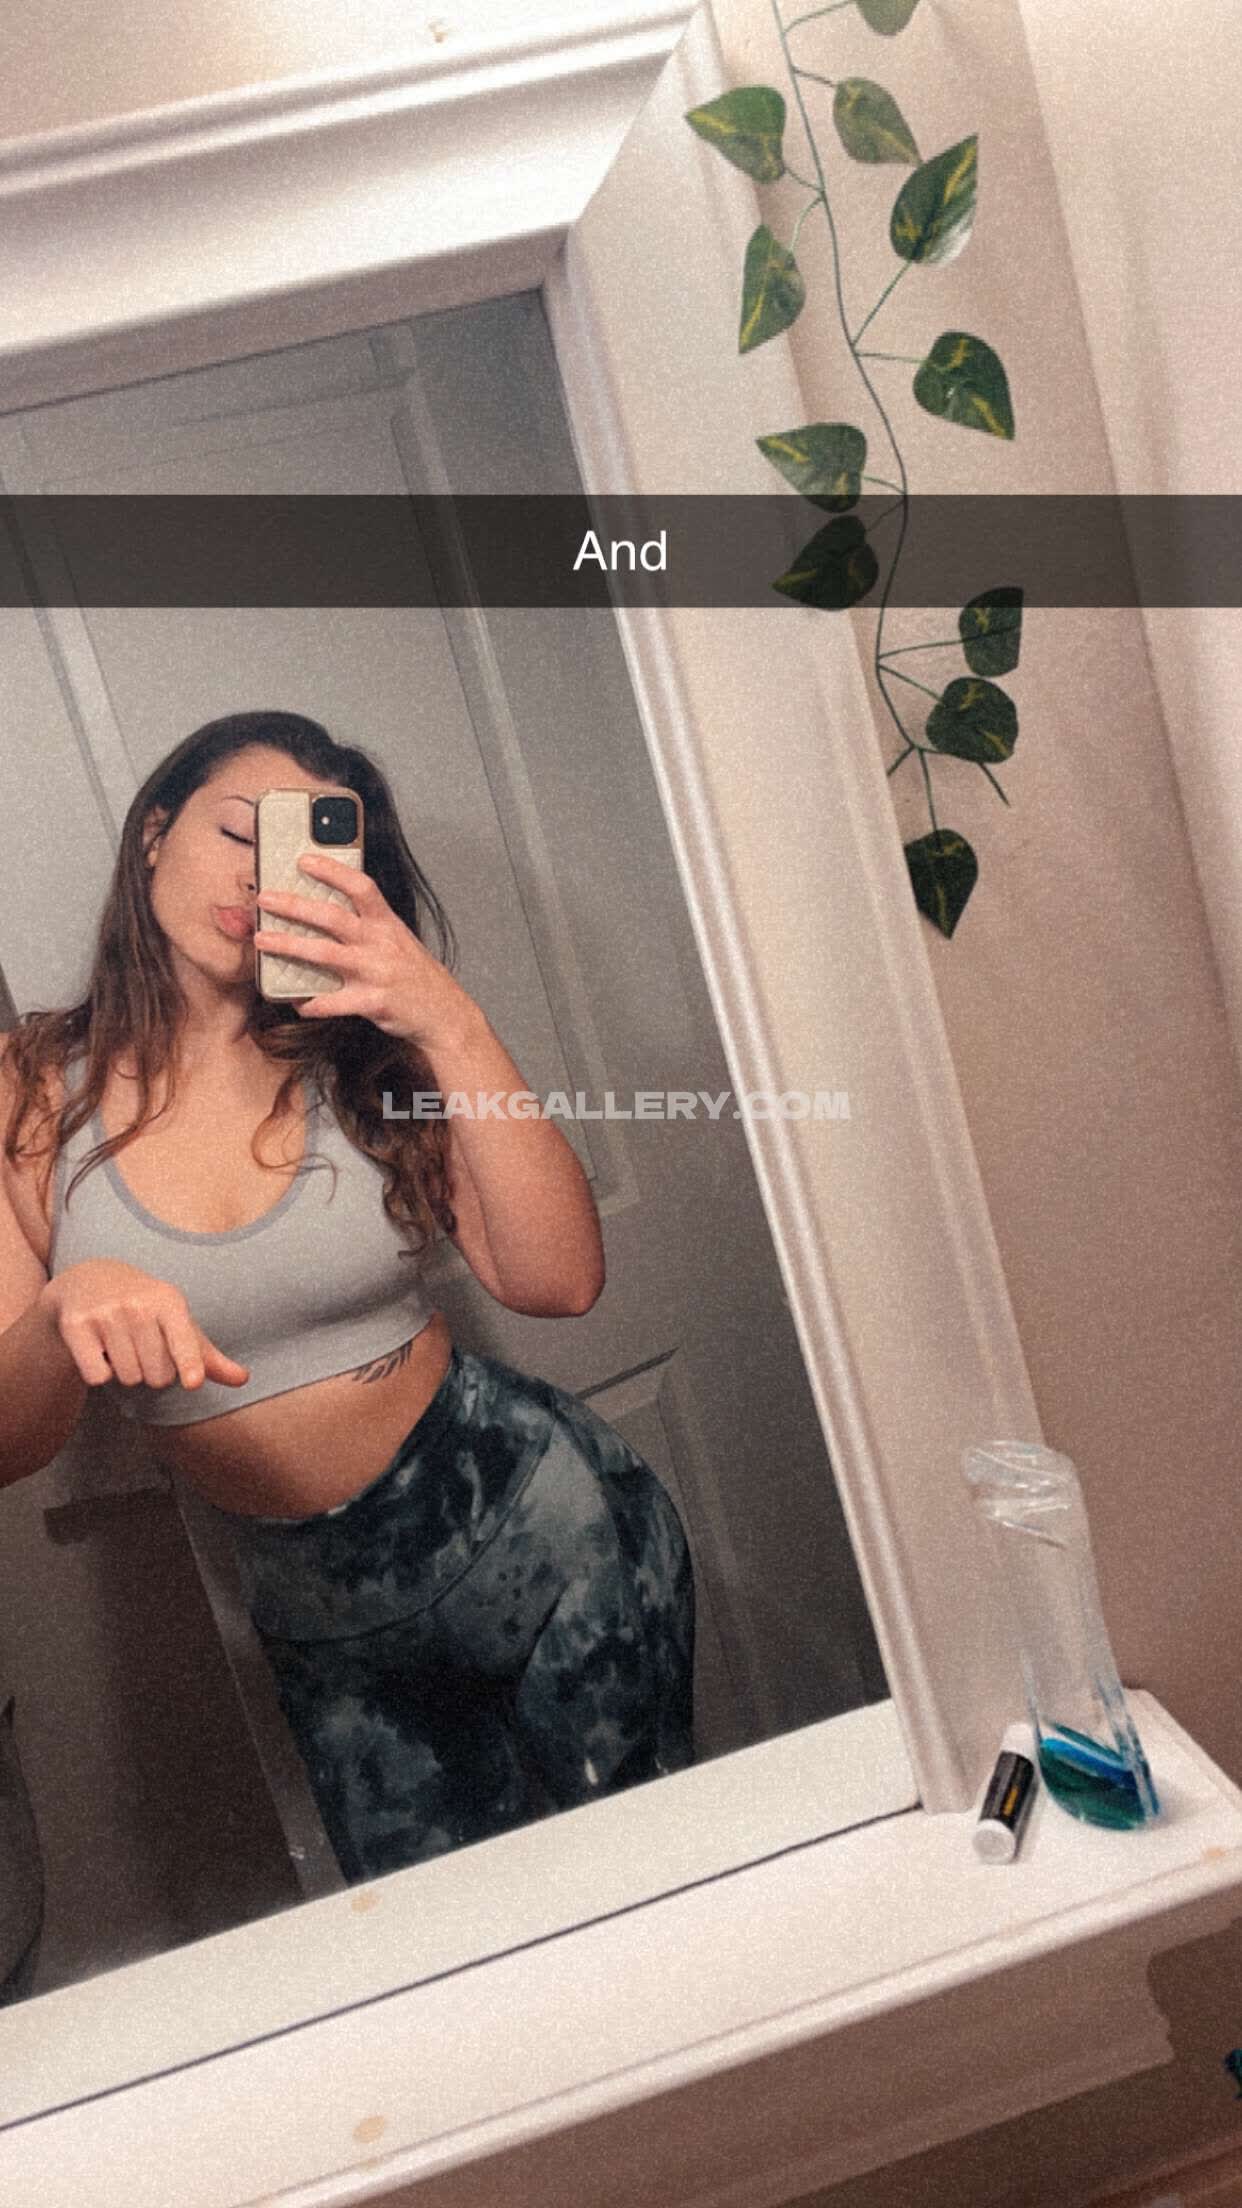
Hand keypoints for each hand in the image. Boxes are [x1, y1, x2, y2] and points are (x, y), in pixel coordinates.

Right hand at [40, 1261, 250, 1392]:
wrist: (88, 1281)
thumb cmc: (145, 1309)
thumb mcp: (177, 1324)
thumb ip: (207, 1356)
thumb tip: (244, 1379)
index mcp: (169, 1301)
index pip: (182, 1340)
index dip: (189, 1363)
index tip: (193, 1382)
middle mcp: (138, 1304)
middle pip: (157, 1376)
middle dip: (152, 1374)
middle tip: (142, 1349)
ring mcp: (105, 1313)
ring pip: (128, 1378)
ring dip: (126, 1373)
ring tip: (120, 1346)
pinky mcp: (76, 1326)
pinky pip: (97, 1376)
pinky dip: (99, 1374)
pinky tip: (98, 1349)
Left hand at [252, 851, 479, 1043]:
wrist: (445, 1014)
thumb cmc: (416, 976)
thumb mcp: (398, 940)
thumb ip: (370, 925)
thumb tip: (328, 912)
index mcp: (387, 924)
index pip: (360, 887)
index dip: (332, 870)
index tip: (303, 860)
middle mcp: (381, 944)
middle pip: (332, 917)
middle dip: (294, 905)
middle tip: (264, 898)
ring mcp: (376, 973)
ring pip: (324, 955)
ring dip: (288, 946)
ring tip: (261, 940)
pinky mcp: (372, 1002)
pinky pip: (331, 1002)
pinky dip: (309, 1002)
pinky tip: (294, 1002)